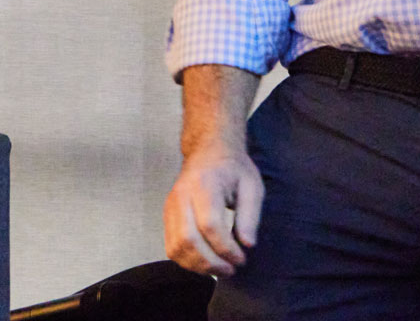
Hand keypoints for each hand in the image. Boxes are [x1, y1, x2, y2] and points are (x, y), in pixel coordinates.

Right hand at [163, 144, 264, 277]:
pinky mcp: (167, 215)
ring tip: (220, 269)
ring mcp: (171, 205)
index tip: (242, 258)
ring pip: (176, 246)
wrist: (208, 150)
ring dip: (198, 265)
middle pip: (188, 239)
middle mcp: (182, 195)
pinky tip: (206, 262)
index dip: (226, 248)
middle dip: (211, 262)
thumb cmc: (232, 168)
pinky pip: (171, 246)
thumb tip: (247, 245)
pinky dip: (187, 261)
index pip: (210, 224)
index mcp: (205, 184)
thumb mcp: (252, 186)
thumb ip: (250, 216)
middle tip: (231, 269)